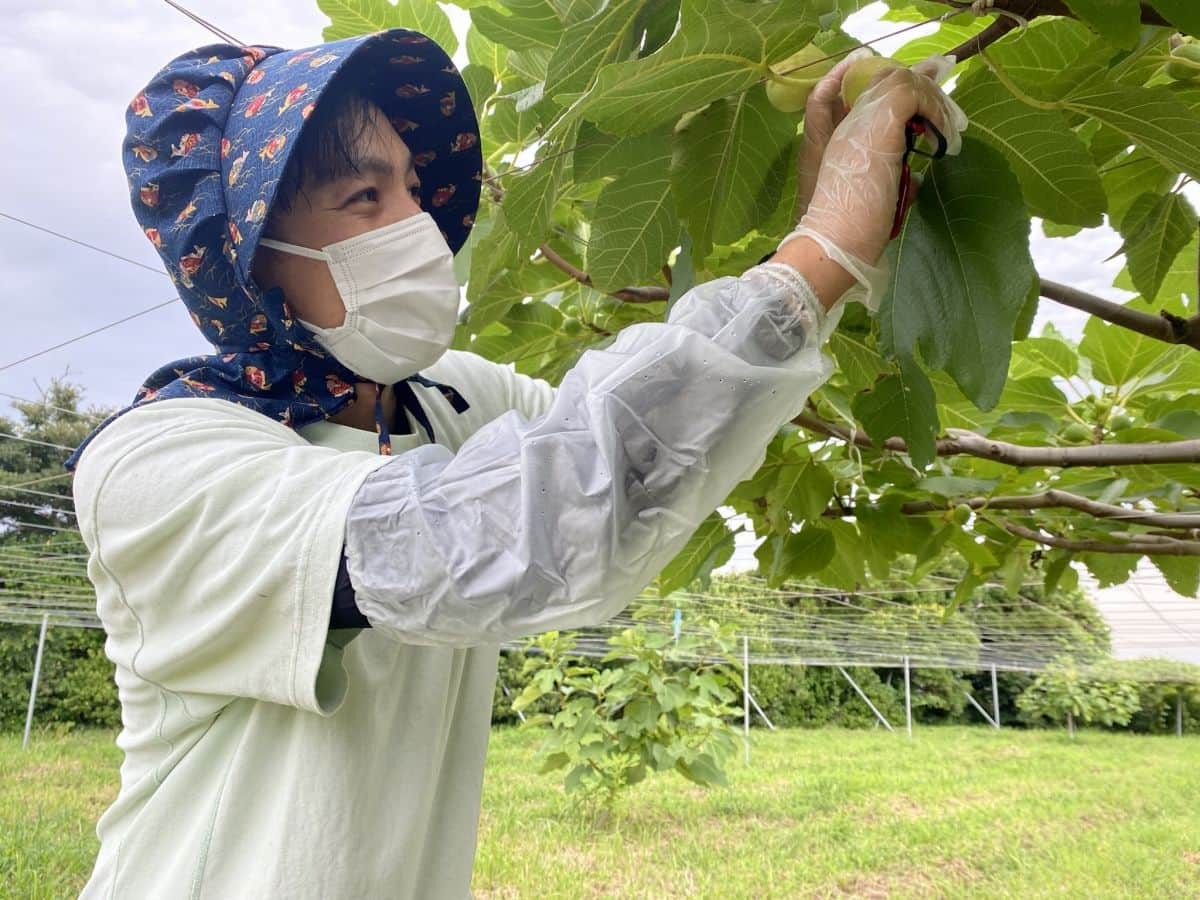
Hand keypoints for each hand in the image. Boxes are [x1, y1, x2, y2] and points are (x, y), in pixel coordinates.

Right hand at [782, 54, 966, 309]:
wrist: (833, 238)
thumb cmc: (850, 230)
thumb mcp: (876, 197)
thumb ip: (894, 179)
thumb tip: (918, 175)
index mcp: (843, 138)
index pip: (872, 95)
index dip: (901, 88)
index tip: (931, 95)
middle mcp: (847, 120)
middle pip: (886, 78)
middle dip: (922, 83)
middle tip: (949, 96)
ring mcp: (860, 117)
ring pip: (900, 78)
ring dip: (932, 97)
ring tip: (951, 126)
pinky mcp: (878, 118)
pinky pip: (911, 91)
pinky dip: (932, 107)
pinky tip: (941, 135)